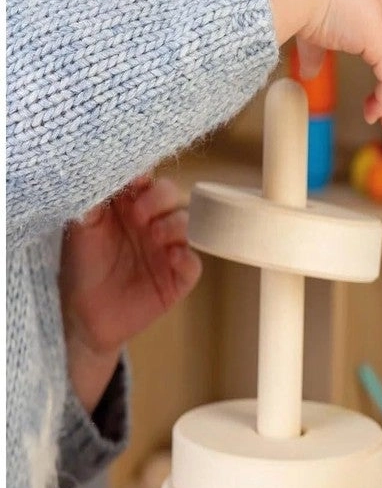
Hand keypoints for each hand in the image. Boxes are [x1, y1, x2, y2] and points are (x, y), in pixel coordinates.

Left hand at [59, 175, 201, 412]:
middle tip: (140, 215)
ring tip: (154, 236)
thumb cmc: (82, 266)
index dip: (143, 176)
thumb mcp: (81, 227)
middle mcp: (153, 221)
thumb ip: (92, 199)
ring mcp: (168, 248)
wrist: (83, 315)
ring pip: (188, 223)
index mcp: (131, 204)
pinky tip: (172, 258)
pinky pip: (195, 263)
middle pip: (172, 195)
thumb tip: (101, 172)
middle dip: (160, 199)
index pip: (146, 179)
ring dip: (174, 224)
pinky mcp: (178, 277)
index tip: (134, 181)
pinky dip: (187, 257)